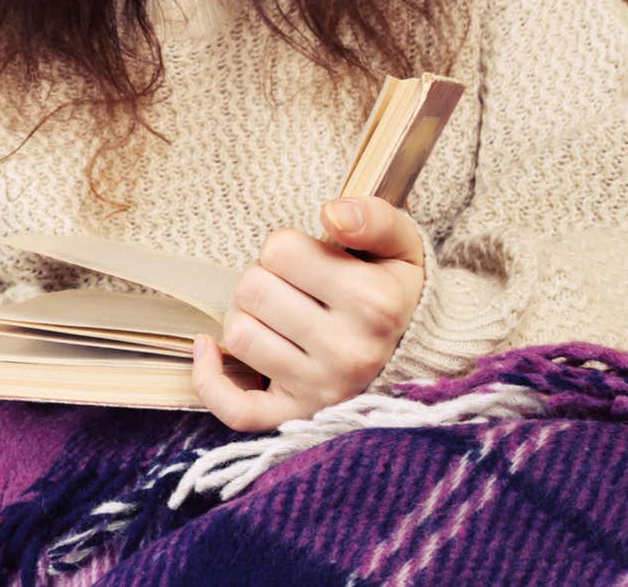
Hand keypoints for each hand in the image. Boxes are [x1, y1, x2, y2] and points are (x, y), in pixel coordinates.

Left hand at [192, 196, 424, 431]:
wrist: (419, 359)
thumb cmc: (395, 293)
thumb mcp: (402, 246)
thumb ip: (373, 217)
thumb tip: (332, 211)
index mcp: (373, 302)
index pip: (280, 250)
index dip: (286, 248)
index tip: (306, 260)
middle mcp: (348, 350)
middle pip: (252, 290)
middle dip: (263, 278)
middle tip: (289, 288)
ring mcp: (321, 389)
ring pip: (238, 335)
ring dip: (245, 317)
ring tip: (274, 317)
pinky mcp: (296, 416)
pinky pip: (235, 408)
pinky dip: (209, 378)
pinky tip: (210, 347)